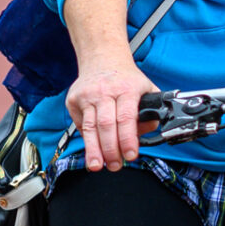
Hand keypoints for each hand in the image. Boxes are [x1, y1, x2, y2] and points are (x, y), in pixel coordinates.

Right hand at [67, 52, 157, 170]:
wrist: (102, 59)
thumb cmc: (127, 79)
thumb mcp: (147, 90)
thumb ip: (151, 112)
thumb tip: (145, 134)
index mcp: (126, 89)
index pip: (126, 118)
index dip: (128, 139)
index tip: (130, 155)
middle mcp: (104, 92)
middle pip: (106, 125)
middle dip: (110, 149)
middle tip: (115, 166)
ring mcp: (86, 96)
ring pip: (89, 127)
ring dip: (94, 150)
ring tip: (98, 165)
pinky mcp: (73, 100)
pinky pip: (80, 125)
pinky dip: (87, 139)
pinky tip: (93, 149)